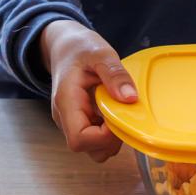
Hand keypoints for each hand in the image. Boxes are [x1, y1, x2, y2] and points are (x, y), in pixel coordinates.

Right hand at [40, 20, 137, 162]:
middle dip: (111, 139)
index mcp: (66, 101)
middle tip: (123, 113)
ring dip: (112, 137)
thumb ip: (114, 74)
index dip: (104, 137)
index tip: (119, 118)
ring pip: (93, 148)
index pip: (80, 139)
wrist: (65, 46)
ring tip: (118, 110)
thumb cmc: (79, 48)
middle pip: (87, 148)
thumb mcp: (99, 53)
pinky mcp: (81, 121)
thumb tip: (130, 98)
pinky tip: (114, 109)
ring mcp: (71, 121)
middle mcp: (65, 116)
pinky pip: (96, 138)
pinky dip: (110, 131)